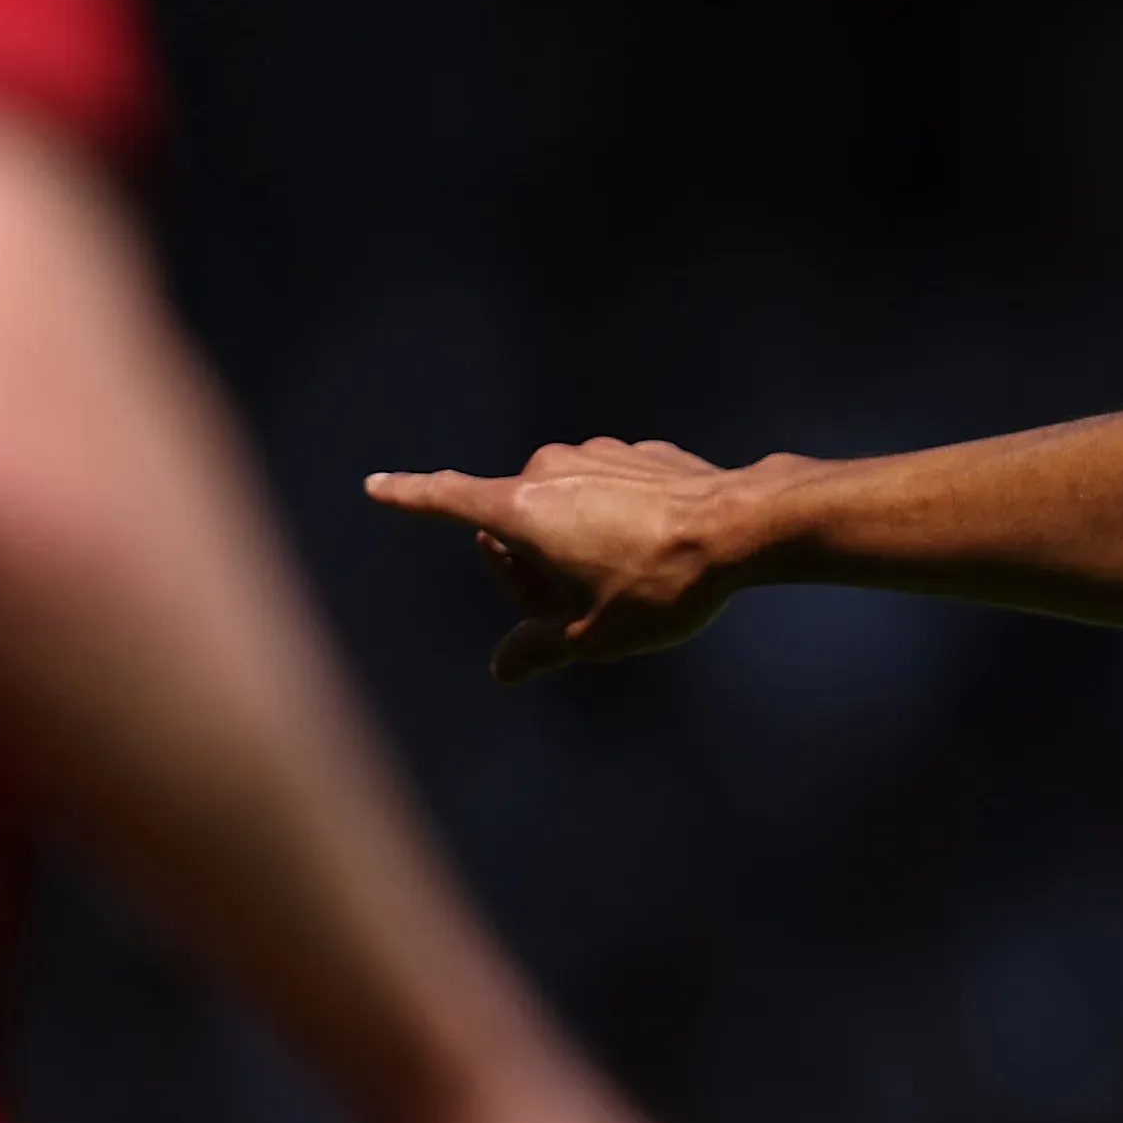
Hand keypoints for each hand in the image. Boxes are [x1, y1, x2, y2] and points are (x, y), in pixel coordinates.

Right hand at [364, 438, 748, 681]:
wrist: (747, 525)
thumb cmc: (664, 583)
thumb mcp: (596, 635)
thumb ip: (539, 649)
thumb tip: (502, 669)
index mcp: (522, 508)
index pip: (448, 500)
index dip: (410, 497)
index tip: (376, 484)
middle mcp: (550, 467)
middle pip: (513, 525)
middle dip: (533, 571)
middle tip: (579, 615)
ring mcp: (597, 454)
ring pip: (564, 508)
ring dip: (576, 547)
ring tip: (629, 585)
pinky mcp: (639, 453)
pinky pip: (609, 495)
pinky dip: (617, 525)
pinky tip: (660, 552)